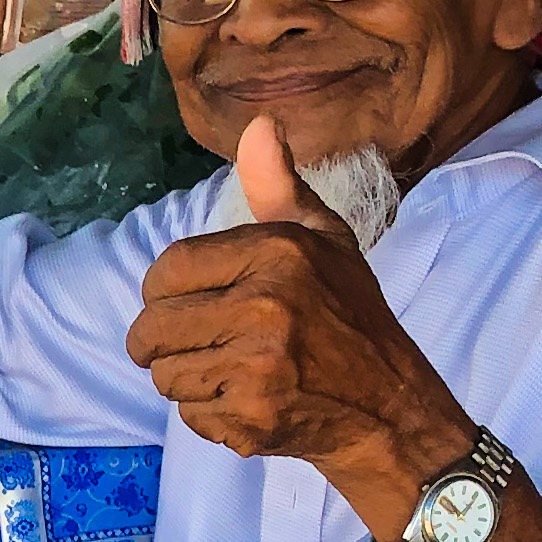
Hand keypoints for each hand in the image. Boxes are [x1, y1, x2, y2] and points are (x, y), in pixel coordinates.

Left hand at [131, 119, 461, 507]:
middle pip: (153, 327)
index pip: (168, 268)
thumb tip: (258, 126)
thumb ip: (279, 187)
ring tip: (230, 370)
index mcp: (277, 253)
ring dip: (186, 378)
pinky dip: (210, 414)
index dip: (161, 291)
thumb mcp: (323, 240)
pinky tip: (248, 400)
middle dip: (161, 342)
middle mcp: (266, 304)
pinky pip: (190, 414)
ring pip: (165, 375)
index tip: (179, 302)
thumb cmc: (349, 314)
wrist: (389, 405)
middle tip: (197, 344)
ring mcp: (258, 364)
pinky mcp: (252, 415)